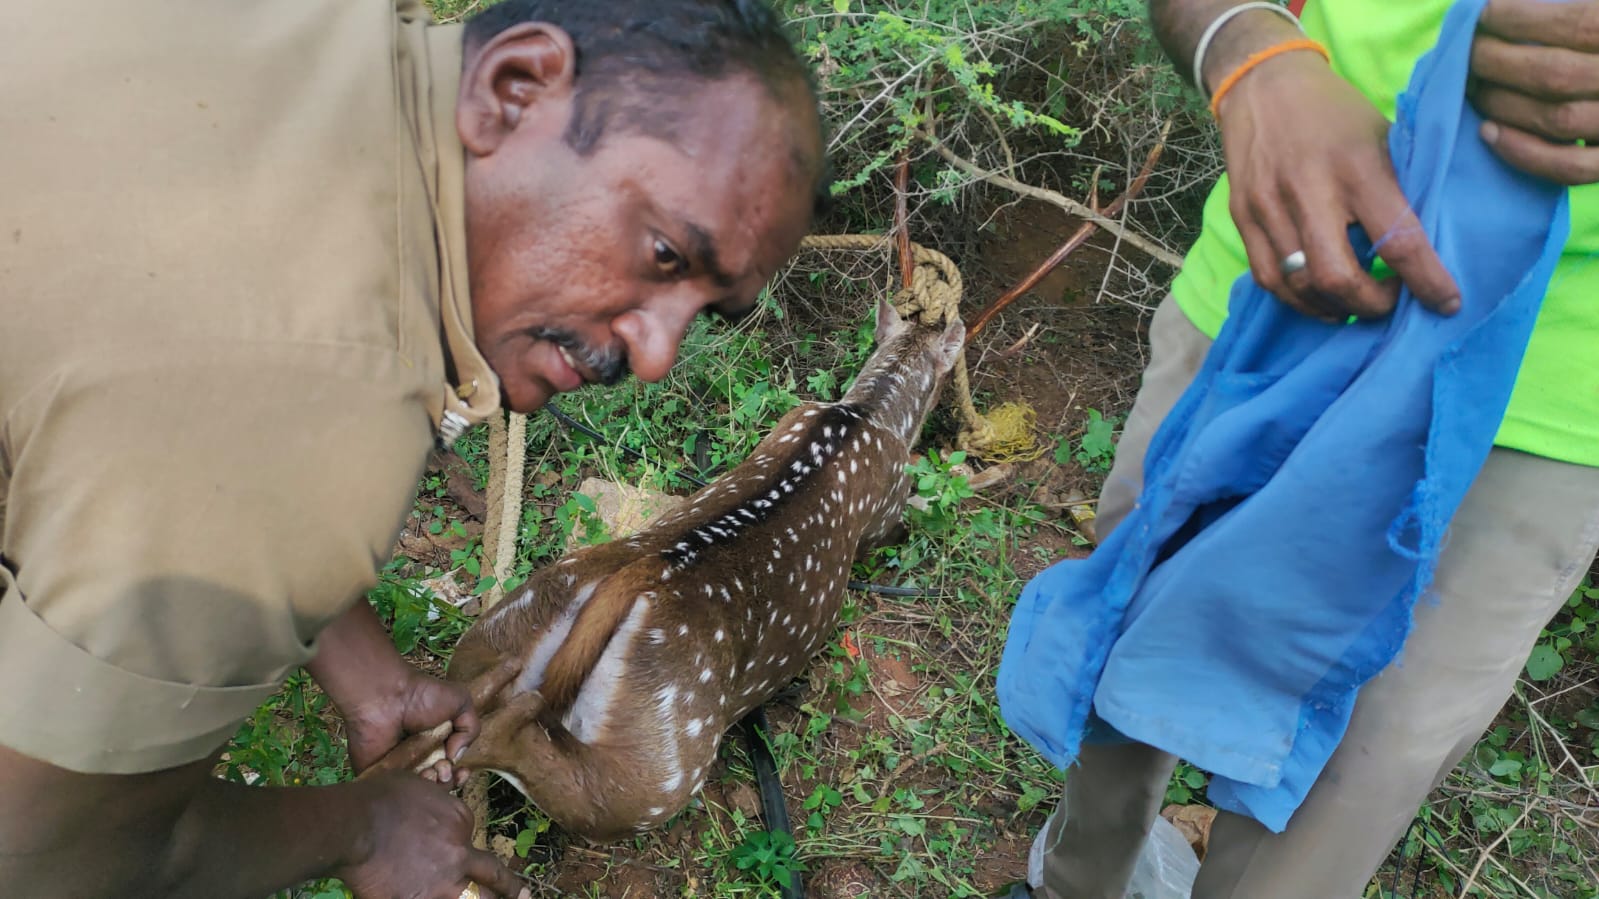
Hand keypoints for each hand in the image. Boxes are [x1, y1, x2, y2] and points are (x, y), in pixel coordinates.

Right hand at [340, 771, 528, 898]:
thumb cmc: (380, 798)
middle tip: (525, 895)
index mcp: (461, 822)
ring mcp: (442, 885)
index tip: (457, 852)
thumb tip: (449, 780)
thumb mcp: (417, 784)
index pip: (473, 837)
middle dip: (512, 889)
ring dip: (482, 898)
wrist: (354, 825)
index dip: (464, 846)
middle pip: (493, 877)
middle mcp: (460, 855)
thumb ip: (437, 792)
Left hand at [343, 665, 478, 785]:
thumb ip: (470, 728)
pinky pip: (395, 794)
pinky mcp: (379, 777)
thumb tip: (456, 756)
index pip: (450, 769)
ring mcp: (398, 770)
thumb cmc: (423, 695)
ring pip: (419, 791)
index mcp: (436, 745)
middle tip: (442, 768)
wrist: (386, 696)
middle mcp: (418, 759)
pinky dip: (408, 794)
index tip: (462, 772)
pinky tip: (418, 779)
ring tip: (431, 771)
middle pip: (436, 783)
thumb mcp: (460, 701)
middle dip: (446, 781)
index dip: (459, 775)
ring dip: (431, 786)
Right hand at [1212, 50, 1460, 319]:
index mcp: (1358, 168)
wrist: (1263, 85)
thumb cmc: (1335, 113)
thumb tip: (1428, 245)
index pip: (1398, 241)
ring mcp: (1268, 207)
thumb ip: (1399, 189)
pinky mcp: (1242, 217)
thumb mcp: (1381, 137)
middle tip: (1390, 301)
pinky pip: (1269, 279)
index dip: (1426, 282)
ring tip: (1355, 304)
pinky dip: (1298, 299)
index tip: (1446, 303)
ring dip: (1335, 307)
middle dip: (1371, 304)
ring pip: (1300, 286)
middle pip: (1338, 277)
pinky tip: (1320, 298)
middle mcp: (1309, 191)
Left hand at [1472, 0, 1598, 183]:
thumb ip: (1585, 8)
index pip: (1575, 23)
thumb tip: (1513, 3)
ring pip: (1556, 119)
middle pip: (1554, 74)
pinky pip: (1570, 167)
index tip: (1482, 15)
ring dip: (1502, 103)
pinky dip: (1523, 153)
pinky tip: (1488, 133)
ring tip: (1473, 87)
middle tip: (1467, 53)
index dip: (1520, 19)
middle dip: (1497, 63)